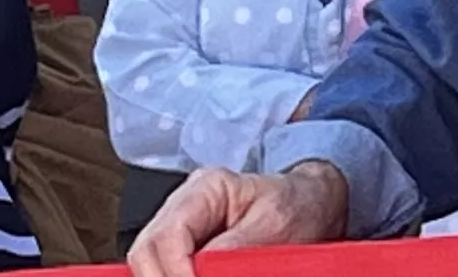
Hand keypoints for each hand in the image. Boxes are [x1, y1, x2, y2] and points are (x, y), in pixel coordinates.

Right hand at [128, 163, 348, 275]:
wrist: (311, 204)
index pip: (168, 235)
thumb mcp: (275, 225)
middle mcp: (182, 207)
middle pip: (146, 252)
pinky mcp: (183, 253)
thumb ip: (237, 250)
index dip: (175, 272)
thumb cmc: (297, 206)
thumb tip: (204, 273)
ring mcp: (179, 229)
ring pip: (148, 265)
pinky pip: (163, 271)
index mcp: (206, 188)